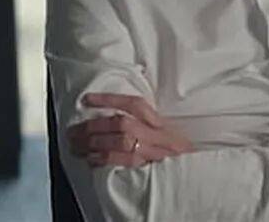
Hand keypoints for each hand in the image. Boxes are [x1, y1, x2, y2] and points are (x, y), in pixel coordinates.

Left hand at [67, 93, 193, 168]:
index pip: (134, 104)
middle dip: (94, 126)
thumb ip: (145, 120)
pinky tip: (91, 158)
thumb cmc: (175, 149)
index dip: (110, 99)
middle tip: (74, 130)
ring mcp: (154, 151)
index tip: (88, 99)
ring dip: (93, 143)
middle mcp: (158, 134)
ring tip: (76, 144)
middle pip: (123, 123)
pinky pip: (123, 161)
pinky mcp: (148, 166)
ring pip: (121, 142)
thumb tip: (112, 111)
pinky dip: (103, 159)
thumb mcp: (163, 130)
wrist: (195, 171)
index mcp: (161, 121)